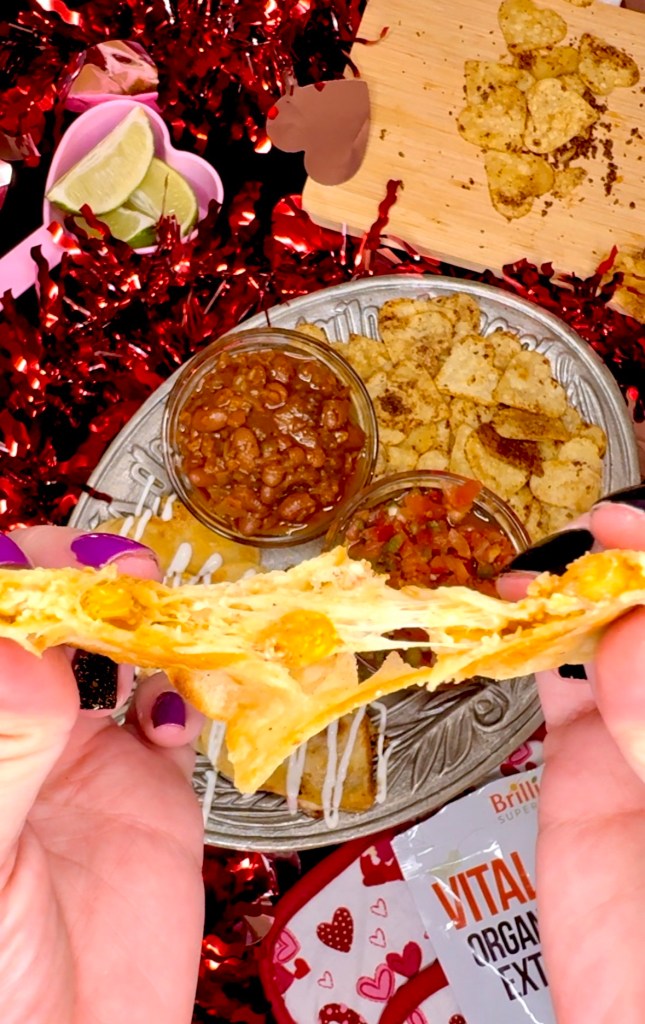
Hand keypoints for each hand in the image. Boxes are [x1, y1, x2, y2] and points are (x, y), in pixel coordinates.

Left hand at [0, 527, 204, 1023]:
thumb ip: (1, 753)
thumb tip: (23, 649)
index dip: (12, 574)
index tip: (50, 569)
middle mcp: (13, 722)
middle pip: (42, 612)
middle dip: (75, 577)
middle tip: (115, 574)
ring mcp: (77, 749)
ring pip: (110, 644)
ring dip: (142, 616)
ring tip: (161, 615)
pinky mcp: (145, 780)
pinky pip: (171, 706)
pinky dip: (187, 687)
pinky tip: (176, 713)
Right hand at [499, 493, 644, 1023]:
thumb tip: (628, 635)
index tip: (621, 528)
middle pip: (642, 614)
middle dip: (613, 567)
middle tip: (579, 545)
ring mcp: (635, 740)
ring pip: (601, 640)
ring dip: (566, 599)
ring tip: (532, 577)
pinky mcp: (579, 773)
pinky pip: (553, 695)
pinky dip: (528, 653)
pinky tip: (513, 625)